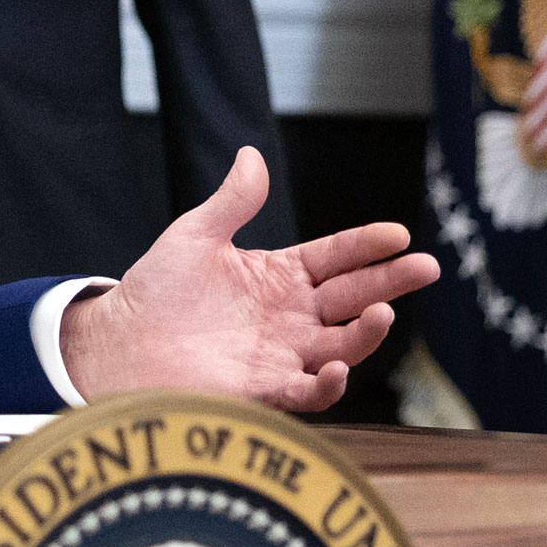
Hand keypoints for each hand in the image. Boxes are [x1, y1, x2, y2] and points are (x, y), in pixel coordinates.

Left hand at [58, 147, 438, 411]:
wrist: (120, 343)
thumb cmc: (155, 291)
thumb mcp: (195, 236)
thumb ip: (231, 202)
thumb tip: (251, 154)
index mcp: (279, 276)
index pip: (335, 257)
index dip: (366, 245)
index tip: (397, 233)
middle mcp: (291, 316)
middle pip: (354, 296)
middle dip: (391, 282)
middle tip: (425, 266)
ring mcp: (283, 353)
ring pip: (343, 345)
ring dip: (367, 332)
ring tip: (382, 313)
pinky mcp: (266, 389)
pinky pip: (308, 392)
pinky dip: (327, 383)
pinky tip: (336, 368)